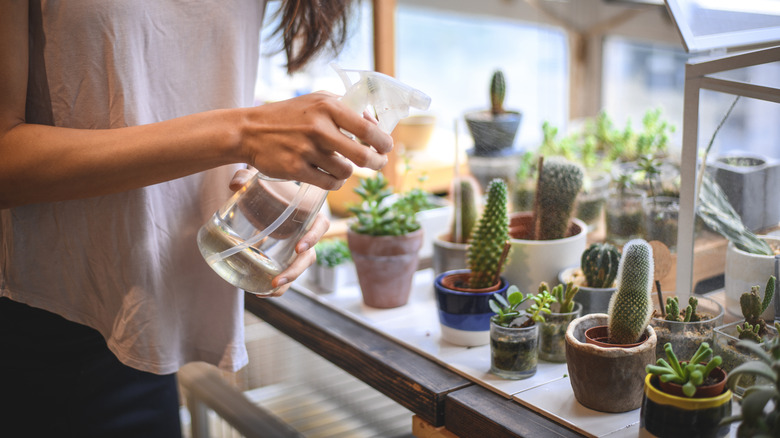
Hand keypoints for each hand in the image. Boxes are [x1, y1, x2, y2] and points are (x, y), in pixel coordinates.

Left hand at [228, 168, 329, 297]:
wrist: (265, 194)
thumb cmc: (269, 185)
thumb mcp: (259, 178)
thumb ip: (246, 178)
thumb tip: (234, 184)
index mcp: (309, 213)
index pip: (320, 226)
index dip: (313, 237)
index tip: (299, 247)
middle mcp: (306, 234)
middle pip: (309, 257)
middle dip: (295, 270)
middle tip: (277, 279)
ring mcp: (296, 248)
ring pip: (298, 269)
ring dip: (287, 282)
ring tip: (268, 289)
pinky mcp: (284, 257)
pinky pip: (286, 275)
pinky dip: (276, 288)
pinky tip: (259, 293)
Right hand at [240, 92, 392, 190]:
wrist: (249, 130)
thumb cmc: (288, 115)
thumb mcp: (317, 101)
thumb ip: (346, 109)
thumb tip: (376, 125)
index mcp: (328, 106)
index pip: (368, 128)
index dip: (383, 142)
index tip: (386, 147)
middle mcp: (318, 127)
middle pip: (362, 156)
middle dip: (376, 163)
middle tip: (377, 163)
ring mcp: (306, 150)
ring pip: (345, 172)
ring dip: (347, 172)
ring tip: (339, 166)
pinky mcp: (295, 169)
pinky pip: (329, 183)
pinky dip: (334, 183)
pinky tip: (329, 176)